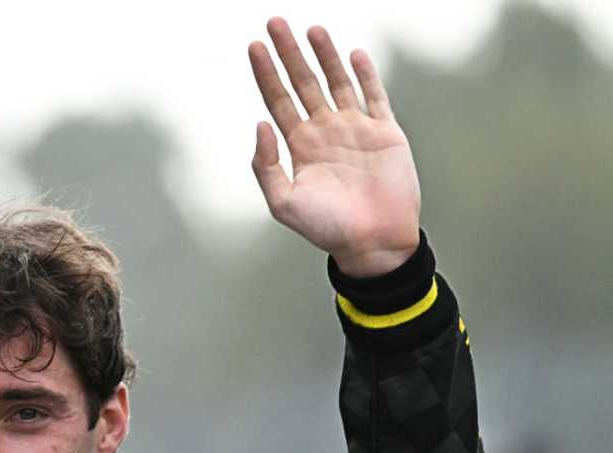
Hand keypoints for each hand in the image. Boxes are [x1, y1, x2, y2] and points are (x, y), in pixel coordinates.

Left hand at [249, 18, 420, 277]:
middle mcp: (325, 132)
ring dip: (324, 55)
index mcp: (300, 147)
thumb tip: (260, 124)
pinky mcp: (385, 133)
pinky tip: (354, 54)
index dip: (266, 74)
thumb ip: (265, 166)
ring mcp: (356, 130)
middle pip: (303, 83)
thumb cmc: (326, 228)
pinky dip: (365, 75)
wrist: (372, 243)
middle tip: (274, 22)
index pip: (278, 100)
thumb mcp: (283, 202)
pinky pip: (374, 96)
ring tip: (312, 30)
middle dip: (289, 53)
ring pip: (337, 82)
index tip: (254, 46)